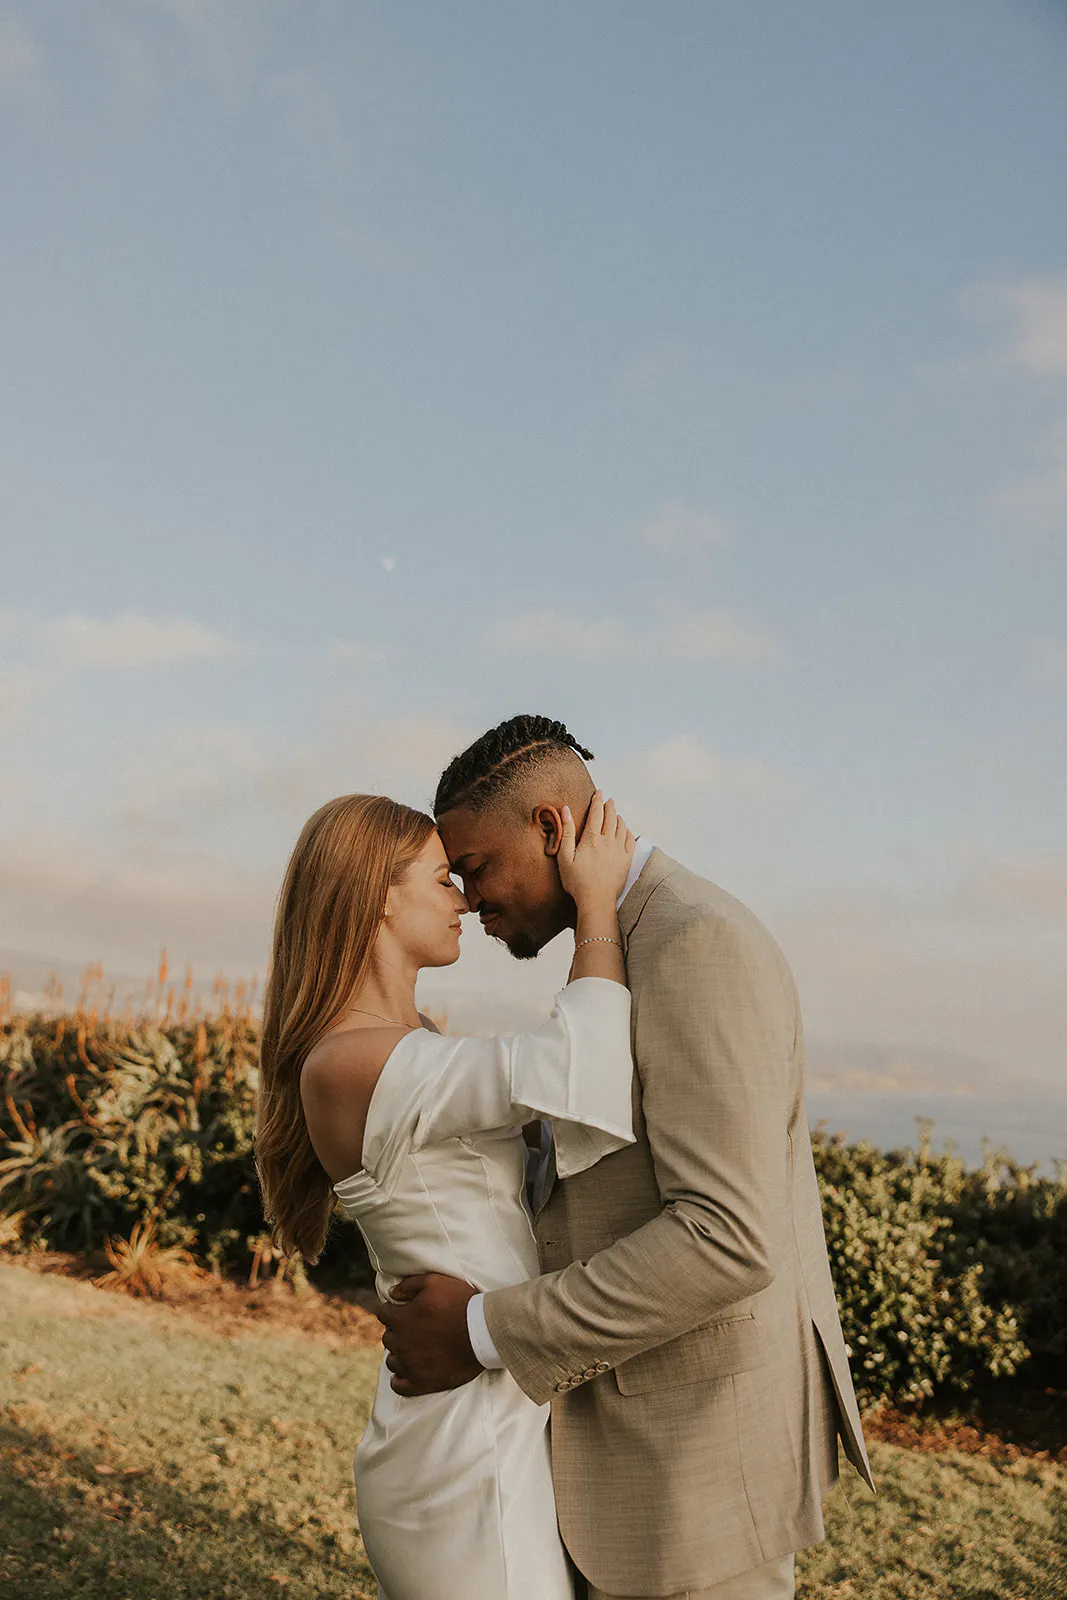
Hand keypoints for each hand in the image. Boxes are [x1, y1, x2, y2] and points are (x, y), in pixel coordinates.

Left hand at [375, 1272, 482, 1395]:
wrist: (483, 1331)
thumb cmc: (460, 1303)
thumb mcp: (434, 1282)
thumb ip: (409, 1285)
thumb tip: (391, 1294)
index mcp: (401, 1319)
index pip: (383, 1314)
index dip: (393, 1310)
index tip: (404, 1311)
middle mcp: (401, 1344)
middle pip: (388, 1337)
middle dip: (398, 1331)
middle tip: (414, 1328)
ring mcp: (410, 1365)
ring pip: (392, 1361)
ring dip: (399, 1354)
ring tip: (414, 1349)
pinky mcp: (422, 1383)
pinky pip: (399, 1386)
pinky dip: (400, 1379)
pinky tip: (407, 1372)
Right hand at [557, 790, 634, 907]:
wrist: (596, 900)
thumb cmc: (577, 881)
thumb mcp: (564, 857)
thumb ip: (566, 832)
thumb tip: (566, 810)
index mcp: (591, 838)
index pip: (596, 813)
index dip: (597, 800)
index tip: (598, 792)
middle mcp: (607, 841)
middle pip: (611, 816)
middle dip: (609, 805)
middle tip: (607, 799)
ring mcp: (619, 850)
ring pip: (621, 826)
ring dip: (618, 816)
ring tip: (615, 812)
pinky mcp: (626, 860)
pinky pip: (630, 839)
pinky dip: (627, 830)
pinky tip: (625, 829)